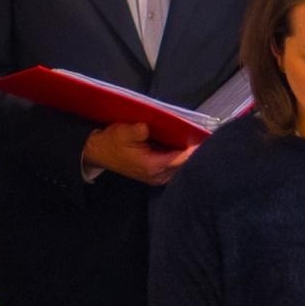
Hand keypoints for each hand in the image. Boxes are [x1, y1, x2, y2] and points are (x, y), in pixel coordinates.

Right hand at [82, 122, 196, 186]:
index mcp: (152, 166)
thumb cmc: (112, 142)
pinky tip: (184, 147)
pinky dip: (181, 159)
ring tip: (197, 141)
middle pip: (184, 166)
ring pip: (180, 168)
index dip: (194, 149)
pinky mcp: (156, 175)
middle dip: (194, 153)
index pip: (181, 159)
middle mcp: (157, 176)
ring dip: (188, 157)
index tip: (205, 138)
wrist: (98, 152)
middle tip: (205, 137)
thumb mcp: (123, 132)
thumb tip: (148, 127)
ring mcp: (157, 177)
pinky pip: (175, 168)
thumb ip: (137, 131)